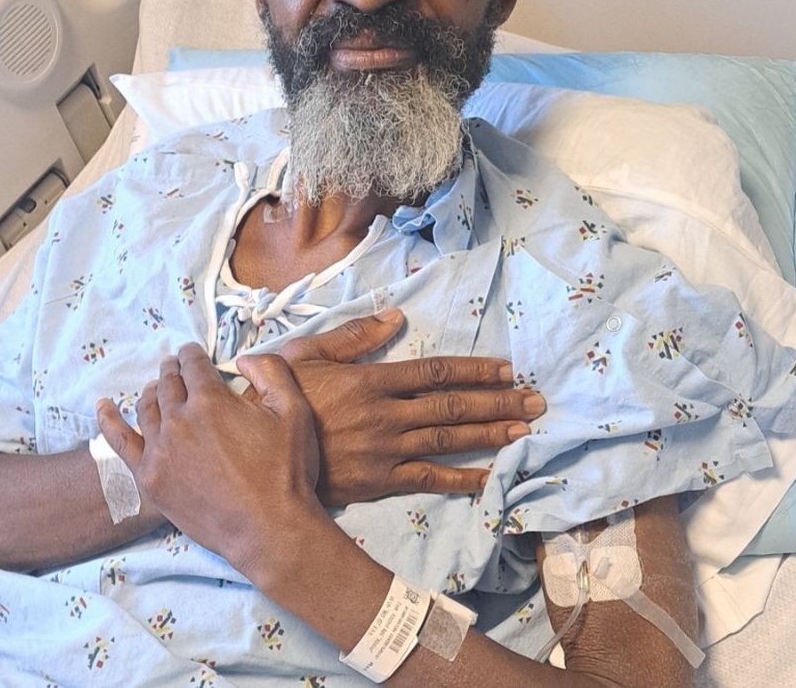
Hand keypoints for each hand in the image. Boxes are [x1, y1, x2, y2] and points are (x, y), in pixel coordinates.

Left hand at [96, 344, 320, 574]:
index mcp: (211, 400)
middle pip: (168, 384)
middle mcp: (179, 420)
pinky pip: (120, 443)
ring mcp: (160, 451)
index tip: (193, 352)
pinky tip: (103, 407)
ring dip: (152, 391)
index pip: (194, 365)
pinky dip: (109, 421)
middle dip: (172, 369)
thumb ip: (271, 373)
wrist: (269, 530)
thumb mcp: (294, 412)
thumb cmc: (285, 473)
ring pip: (147, 408)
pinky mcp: (150, 479)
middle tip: (175, 365)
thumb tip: (245, 358)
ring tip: (157, 386)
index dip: (193, 354)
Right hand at [273, 309, 544, 505]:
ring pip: (450, 440)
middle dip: (498, 401)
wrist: (260, 457)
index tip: (506, 369)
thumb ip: (353, 336)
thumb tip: (395, 316)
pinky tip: (492, 477)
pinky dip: (464, 479)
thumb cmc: (280, 400)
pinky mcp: (383, 480)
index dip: (475, 370)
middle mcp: (388, 414)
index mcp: (372, 380)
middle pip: (453, 406)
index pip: (435, 372)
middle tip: (536, 399)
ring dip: (491, 433)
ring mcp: (388, 450)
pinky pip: (432, 479)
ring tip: (525, 428)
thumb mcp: (308, 354)